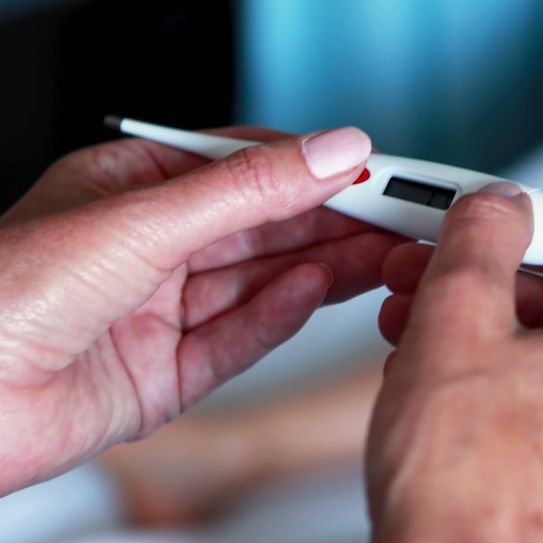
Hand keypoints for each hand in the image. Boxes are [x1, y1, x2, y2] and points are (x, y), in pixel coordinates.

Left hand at [0, 126, 398, 492]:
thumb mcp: (141, 221)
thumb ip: (247, 191)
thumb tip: (329, 153)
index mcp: (130, 190)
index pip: (245, 168)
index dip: (314, 168)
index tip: (375, 170)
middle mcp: (147, 250)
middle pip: (263, 229)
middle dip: (333, 221)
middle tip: (400, 219)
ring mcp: (158, 314)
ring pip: (260, 283)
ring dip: (323, 267)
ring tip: (385, 255)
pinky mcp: (166, 376)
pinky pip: (238, 339)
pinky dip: (280, 317)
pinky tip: (318, 292)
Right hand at [367, 184, 542, 542]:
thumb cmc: (460, 482)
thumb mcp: (455, 320)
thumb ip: (483, 240)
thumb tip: (500, 204)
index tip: (503, 226)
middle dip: (502, 288)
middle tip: (436, 279)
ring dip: (495, 342)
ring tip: (418, 337)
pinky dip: (513, 400)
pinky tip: (445, 400)